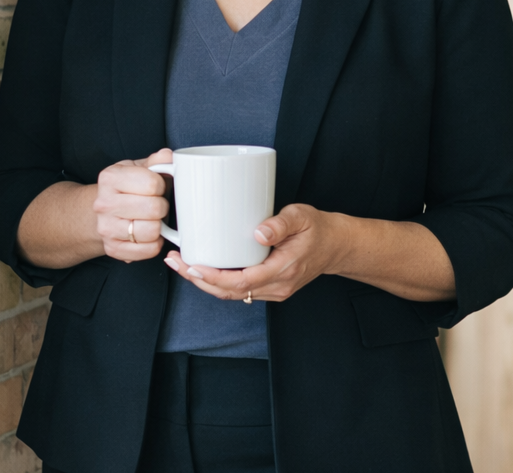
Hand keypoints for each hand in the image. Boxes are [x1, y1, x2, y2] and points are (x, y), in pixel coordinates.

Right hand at [93, 149, 171, 262]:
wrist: (102, 212)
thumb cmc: (126, 188)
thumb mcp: (138, 169)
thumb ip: (156, 161)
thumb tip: (168, 156)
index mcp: (110, 178)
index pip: (152, 184)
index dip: (161, 186)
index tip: (156, 188)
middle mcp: (104, 203)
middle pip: (154, 208)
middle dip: (161, 206)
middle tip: (156, 205)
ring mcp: (106, 228)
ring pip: (152, 231)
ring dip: (159, 226)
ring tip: (152, 219)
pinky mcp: (113, 249)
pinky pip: (149, 250)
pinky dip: (155, 243)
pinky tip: (148, 234)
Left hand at [163, 203, 347, 300]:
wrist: (336, 246)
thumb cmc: (318, 229)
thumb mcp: (303, 217)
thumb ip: (281, 223)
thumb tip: (259, 233)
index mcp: (283, 270)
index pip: (242, 282)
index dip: (214, 278)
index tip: (192, 266)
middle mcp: (276, 286)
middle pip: (230, 292)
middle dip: (199, 280)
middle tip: (175, 262)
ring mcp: (272, 290)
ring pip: (232, 294)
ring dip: (205, 283)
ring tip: (181, 265)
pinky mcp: (269, 287)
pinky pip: (239, 290)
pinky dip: (217, 282)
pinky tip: (202, 269)